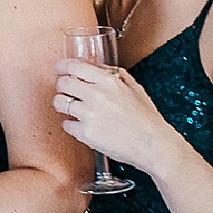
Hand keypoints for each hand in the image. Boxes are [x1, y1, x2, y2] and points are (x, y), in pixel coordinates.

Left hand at [51, 58, 172, 172]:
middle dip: (62, 86)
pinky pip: (66, 125)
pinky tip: (83, 125)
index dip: (62, 66)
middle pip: (62, 83)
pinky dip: (72, 125)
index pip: (75, 67)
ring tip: (74, 109)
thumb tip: (98, 69)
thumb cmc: (146, 119)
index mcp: (109, 82)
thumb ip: (115, 75)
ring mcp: (89, 115)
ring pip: (59, 103)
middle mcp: (97, 96)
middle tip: (66, 91)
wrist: (153, 145)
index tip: (59, 69)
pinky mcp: (86, 134)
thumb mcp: (135, 88)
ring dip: (64, 105)